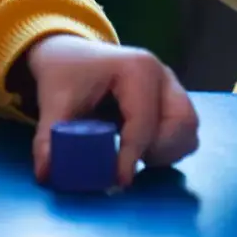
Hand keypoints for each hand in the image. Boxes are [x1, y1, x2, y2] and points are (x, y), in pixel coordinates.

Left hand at [26, 35, 198, 187]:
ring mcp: (171, 85)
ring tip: (136, 156)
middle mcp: (162, 74)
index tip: (118, 182)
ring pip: (189, 128)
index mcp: (137, 68)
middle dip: (157, 151)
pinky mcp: (173, 98)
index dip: (132, 156)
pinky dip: (170, 146)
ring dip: (167, 151)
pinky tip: (143, 150)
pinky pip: (186, 129)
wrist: (71, 55)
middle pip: (181, 123)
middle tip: (127, 162)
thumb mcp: (53, 104)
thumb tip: (47, 174)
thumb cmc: (65, 75)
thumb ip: (49, 138)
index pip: (144, 121)